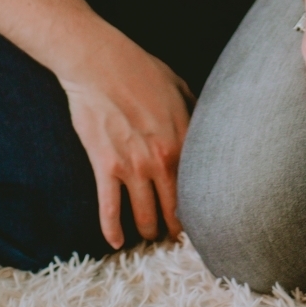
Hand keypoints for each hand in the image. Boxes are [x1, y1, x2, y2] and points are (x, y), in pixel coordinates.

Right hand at [59, 18, 191, 248]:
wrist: (99, 63)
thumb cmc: (139, 68)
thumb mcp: (179, 85)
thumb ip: (193, 111)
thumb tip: (206, 125)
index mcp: (183, 139)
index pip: (196, 187)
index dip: (198, 208)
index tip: (199, 220)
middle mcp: (161, 159)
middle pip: (172, 209)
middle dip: (174, 228)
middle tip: (173, 239)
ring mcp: (133, 166)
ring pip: (143, 215)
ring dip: (146, 231)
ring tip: (147, 238)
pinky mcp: (105, 167)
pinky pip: (108, 208)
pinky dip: (111, 230)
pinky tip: (115, 243)